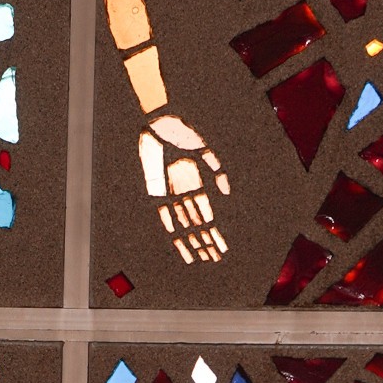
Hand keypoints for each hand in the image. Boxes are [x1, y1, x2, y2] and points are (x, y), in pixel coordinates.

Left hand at [139, 114, 230, 265]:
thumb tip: (226, 192)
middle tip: (213, 259)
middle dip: (205, 243)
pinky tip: (178, 240)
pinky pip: (164, 213)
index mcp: (196, 183)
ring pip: (181, 223)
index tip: (221, 249)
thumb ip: (217, 170)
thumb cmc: (182, 132)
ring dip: (190, 241)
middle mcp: (183, 192)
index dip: (214, 235)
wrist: (160, 123)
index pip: (206, 217)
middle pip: (196, 225)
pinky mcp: (155, 189)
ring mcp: (169, 192)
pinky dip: (171, 227)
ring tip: (199, 256)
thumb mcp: (204, 150)